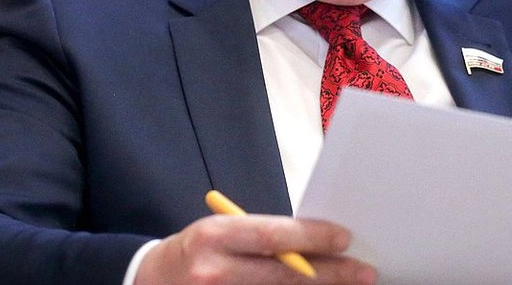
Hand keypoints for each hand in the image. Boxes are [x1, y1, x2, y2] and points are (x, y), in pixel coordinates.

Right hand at [135, 214, 376, 283]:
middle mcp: (213, 271)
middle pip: (283, 274)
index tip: (345, 239)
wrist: (149, 281)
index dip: (312, 238)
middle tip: (363, 272)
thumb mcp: (221, 232)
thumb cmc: (195, 251)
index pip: (273, 236)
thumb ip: (261, 238)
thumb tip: (315, 245)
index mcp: (214, 236)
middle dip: (329, 274)